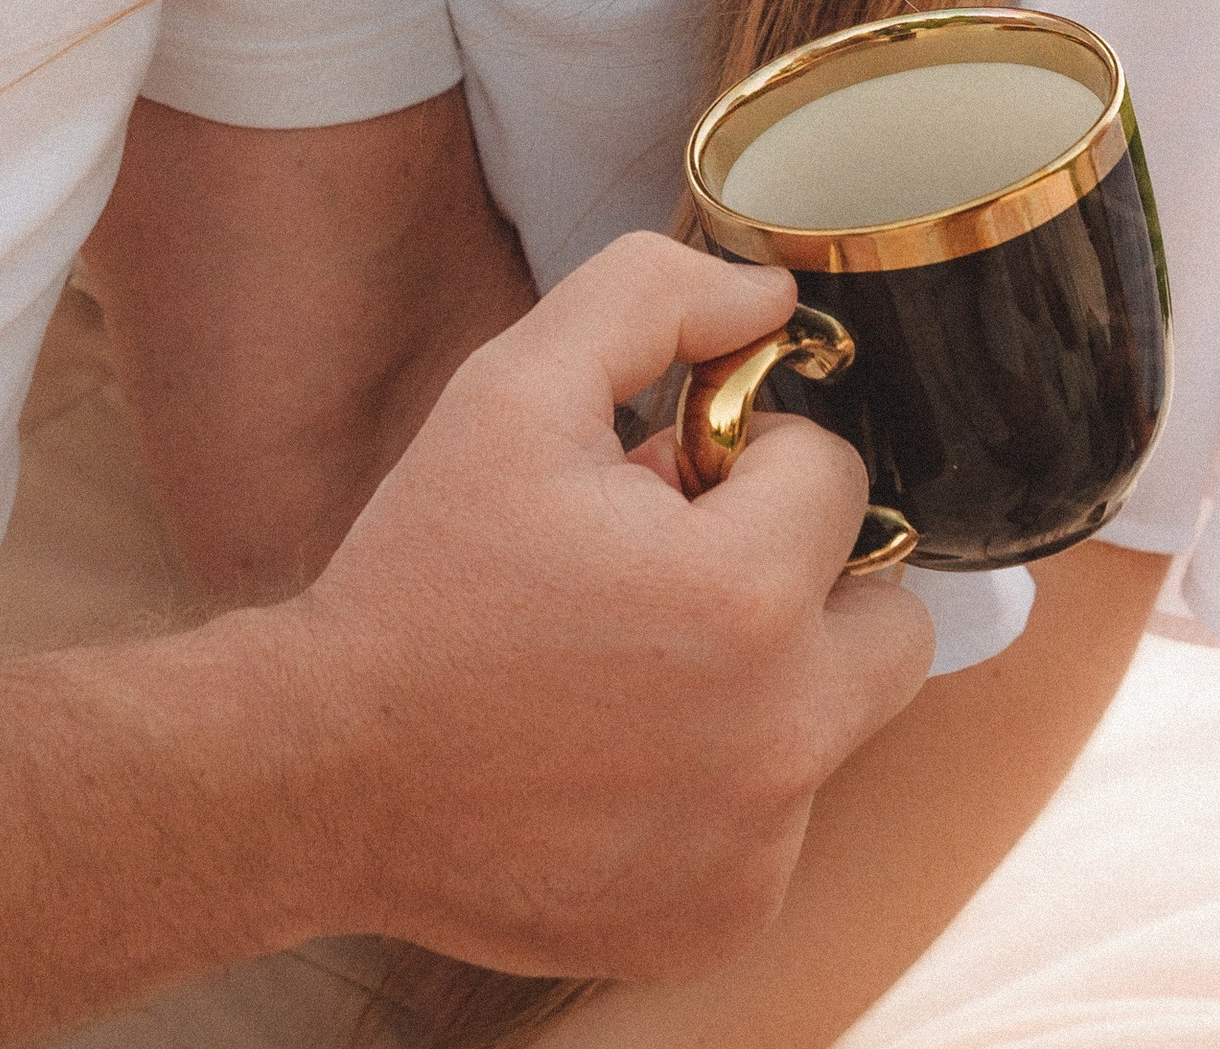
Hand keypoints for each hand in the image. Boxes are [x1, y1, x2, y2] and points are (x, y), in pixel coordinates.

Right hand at [282, 232, 932, 982]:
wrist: (327, 767)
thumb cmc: (425, 570)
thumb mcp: (515, 388)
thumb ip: (652, 299)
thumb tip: (773, 301)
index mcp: (744, 597)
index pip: (834, 477)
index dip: (741, 458)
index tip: (662, 481)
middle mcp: (780, 738)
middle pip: (891, 618)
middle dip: (802, 574)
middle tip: (682, 570)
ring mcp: (759, 847)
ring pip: (838, 722)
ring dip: (768, 678)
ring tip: (638, 664)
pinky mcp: (724, 922)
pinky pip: (780, 824)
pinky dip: (722, 785)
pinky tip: (615, 759)